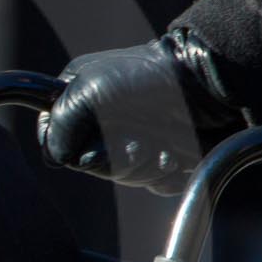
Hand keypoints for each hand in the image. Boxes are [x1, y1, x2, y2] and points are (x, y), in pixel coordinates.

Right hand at [38, 32, 243, 189]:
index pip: (54, 138)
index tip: (92, 138)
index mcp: (80, 97)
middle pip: (91, 164)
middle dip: (117, 158)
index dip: (69, 145)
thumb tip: (57, 157)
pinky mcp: (163, 156)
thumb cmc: (147, 77)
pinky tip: (176, 156)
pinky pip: (153, 184)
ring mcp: (135, 139)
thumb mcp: (90, 88)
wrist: (207, 85)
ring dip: (144, 166)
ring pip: (124, 177)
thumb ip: (60, 121)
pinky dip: (164, 175)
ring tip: (163, 145)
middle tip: (139, 141)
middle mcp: (105, 121)